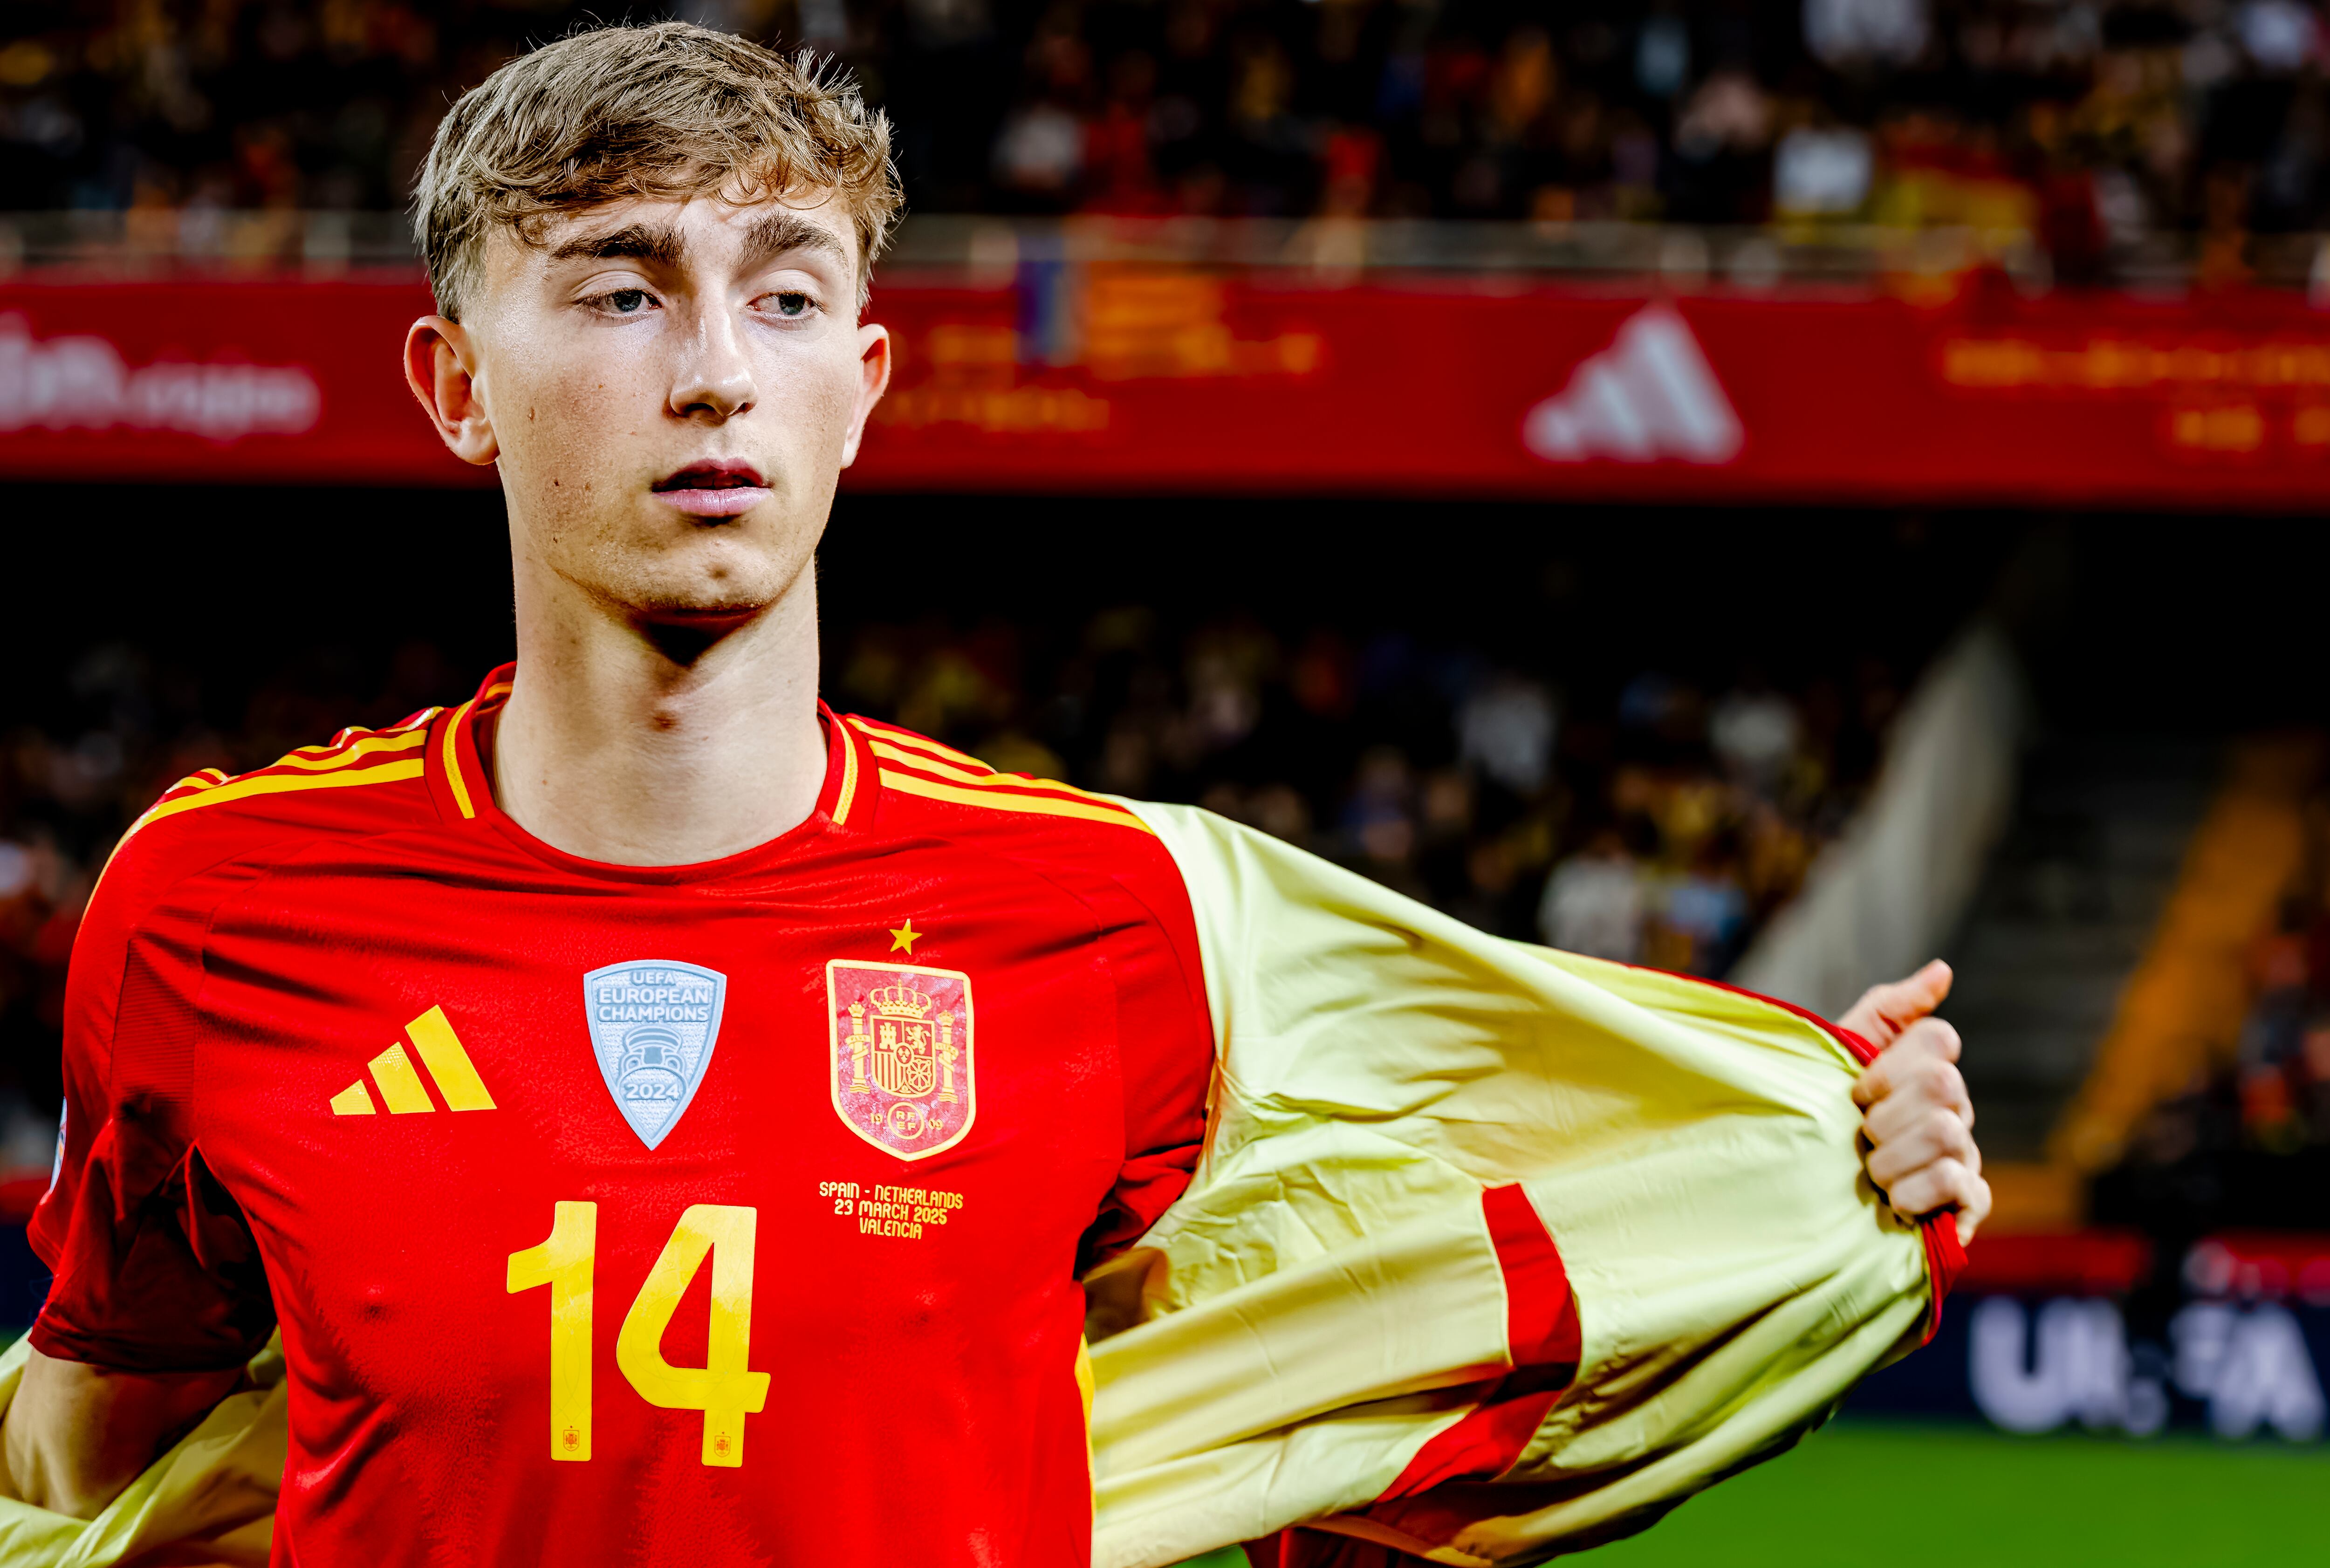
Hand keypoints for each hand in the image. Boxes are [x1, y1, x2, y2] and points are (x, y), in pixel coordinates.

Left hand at [1842, 960, 1989, 1245]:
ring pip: (1946, 1133)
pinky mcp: (1970, 1203)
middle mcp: (1956, 1110)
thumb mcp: (1842, 1053)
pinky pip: (1959, 1184)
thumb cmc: (1824, 1115)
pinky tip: (1896, 1203)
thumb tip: (1943, 970)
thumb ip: (1890, 1009)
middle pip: (1941, 1085)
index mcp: (1929, 1072)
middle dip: (1883, 1116)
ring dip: (1891, 1159)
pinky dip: (1916, 1194)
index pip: (1938, 1039)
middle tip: (1860, 1139)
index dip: (1886, 1069)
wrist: (1806, 1192)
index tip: (1855, 1093)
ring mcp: (1967, 1155)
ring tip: (1871, 1175)